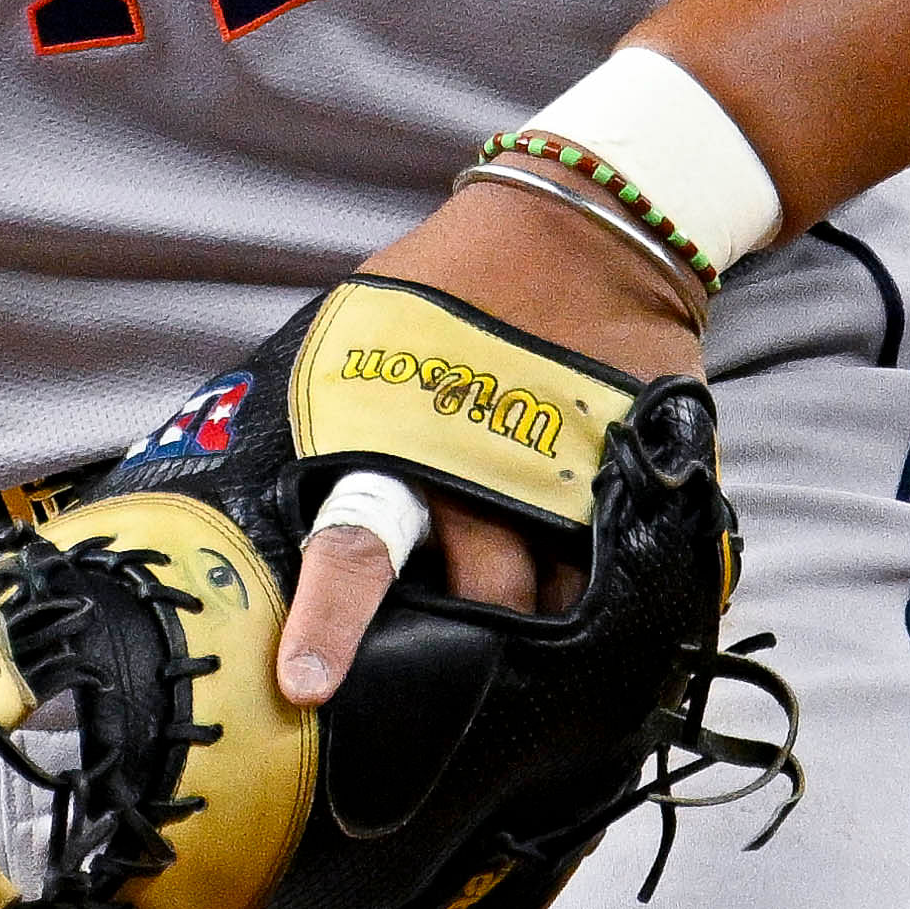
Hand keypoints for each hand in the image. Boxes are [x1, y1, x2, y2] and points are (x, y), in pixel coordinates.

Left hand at [273, 173, 704, 706]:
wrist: (589, 221)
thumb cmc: (455, 279)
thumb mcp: (367, 333)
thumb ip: (335, 419)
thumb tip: (270, 485)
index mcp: (403, 436)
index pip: (356, 545)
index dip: (328, 622)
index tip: (306, 687)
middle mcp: (489, 469)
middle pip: (489, 605)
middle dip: (472, 648)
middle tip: (457, 660)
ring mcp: (572, 476)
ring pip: (566, 603)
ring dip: (551, 625)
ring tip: (539, 623)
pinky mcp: (640, 473)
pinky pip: (634, 568)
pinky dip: (619, 594)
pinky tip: (606, 592)